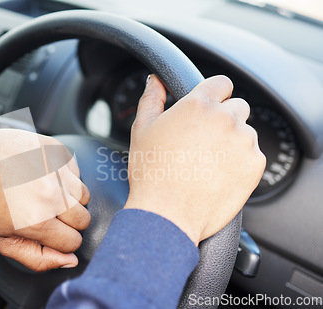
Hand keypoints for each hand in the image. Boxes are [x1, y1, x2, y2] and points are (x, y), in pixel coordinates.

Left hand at [0, 129, 90, 270]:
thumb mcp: (3, 240)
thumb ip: (38, 259)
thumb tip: (70, 260)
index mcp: (37, 221)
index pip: (73, 242)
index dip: (60, 241)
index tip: (47, 231)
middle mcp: (51, 195)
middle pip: (84, 220)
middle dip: (68, 222)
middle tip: (45, 213)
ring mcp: (56, 170)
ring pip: (85, 196)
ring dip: (69, 199)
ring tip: (44, 194)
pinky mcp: (58, 152)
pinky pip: (77, 173)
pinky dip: (65, 177)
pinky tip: (44, 176)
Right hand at [125, 75, 265, 245]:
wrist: (167, 213)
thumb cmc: (151, 172)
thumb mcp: (142, 129)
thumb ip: (151, 98)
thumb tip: (156, 80)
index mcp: (198, 105)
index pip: (222, 83)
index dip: (214, 94)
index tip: (209, 108)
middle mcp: (225, 118)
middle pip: (238, 106)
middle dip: (224, 119)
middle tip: (204, 141)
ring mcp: (243, 141)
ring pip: (246, 132)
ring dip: (232, 141)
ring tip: (208, 162)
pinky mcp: (255, 164)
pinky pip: (253, 155)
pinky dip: (240, 163)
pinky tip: (218, 174)